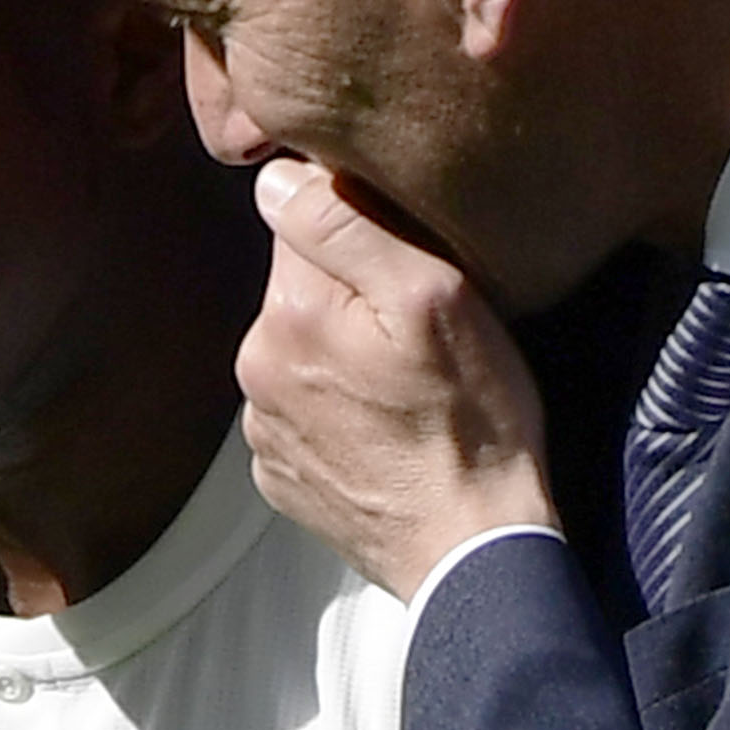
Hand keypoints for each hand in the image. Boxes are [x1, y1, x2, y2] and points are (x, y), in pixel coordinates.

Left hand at [238, 160, 559, 597]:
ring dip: (344, 357)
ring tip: (410, 392)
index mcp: (288, 314)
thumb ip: (346, 226)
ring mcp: (263, 430)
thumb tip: (276, 176)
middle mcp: (256, 368)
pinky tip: (388, 433)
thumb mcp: (435, 297)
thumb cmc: (473, 422)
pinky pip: (304, 414)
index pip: (305, 223)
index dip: (364, 233)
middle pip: (302, 291)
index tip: (411, 269)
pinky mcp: (281, 477)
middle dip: (352, 299)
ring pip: (302, 354)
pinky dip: (339, 413)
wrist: (473, 552)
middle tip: (422, 338)